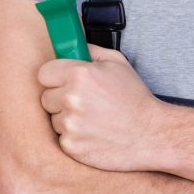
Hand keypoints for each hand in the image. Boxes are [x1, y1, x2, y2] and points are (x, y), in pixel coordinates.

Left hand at [38, 46, 166, 171]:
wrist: (150, 134)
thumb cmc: (135, 98)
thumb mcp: (117, 63)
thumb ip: (90, 51)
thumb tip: (72, 47)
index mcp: (79, 74)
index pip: (43, 73)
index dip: (53, 77)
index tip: (61, 81)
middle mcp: (70, 98)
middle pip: (46, 97)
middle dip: (60, 98)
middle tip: (83, 101)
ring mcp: (70, 124)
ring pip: (54, 118)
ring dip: (67, 118)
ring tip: (91, 118)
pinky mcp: (71, 146)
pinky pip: (62, 137)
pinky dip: (74, 136)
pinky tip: (92, 132)